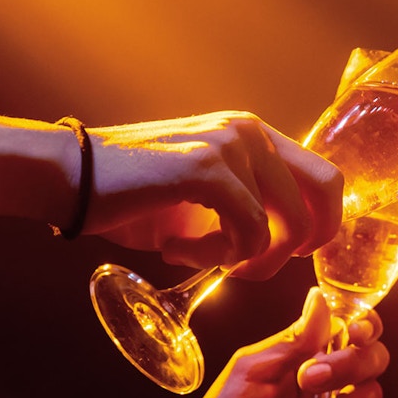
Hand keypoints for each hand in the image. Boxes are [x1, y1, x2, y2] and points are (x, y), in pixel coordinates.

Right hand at [85, 112, 342, 276]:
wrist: (70, 179)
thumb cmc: (135, 196)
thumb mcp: (207, 198)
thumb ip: (251, 207)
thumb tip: (290, 244)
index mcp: (256, 135)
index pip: (327, 180)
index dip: (320, 228)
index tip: (284, 255)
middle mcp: (251, 131)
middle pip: (322, 202)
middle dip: (294, 249)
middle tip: (247, 266)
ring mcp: (232, 144)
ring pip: (283, 226)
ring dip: (244, 258)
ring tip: (197, 256)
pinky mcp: (207, 168)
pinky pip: (248, 233)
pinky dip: (216, 256)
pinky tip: (177, 251)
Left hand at [132, 287, 388, 397]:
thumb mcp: (251, 371)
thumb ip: (292, 340)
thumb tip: (320, 296)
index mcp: (311, 359)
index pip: (354, 331)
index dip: (364, 324)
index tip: (353, 330)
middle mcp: (333, 387)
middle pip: (373, 360)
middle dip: (348, 365)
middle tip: (310, 379)